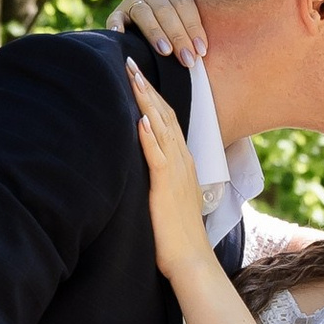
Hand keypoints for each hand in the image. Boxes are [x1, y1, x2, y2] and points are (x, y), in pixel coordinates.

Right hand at [108, 0, 208, 58]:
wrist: (149, 20)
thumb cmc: (177, 16)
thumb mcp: (189, 1)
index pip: (184, 3)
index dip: (193, 27)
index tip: (202, 50)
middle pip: (166, 11)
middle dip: (178, 36)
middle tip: (188, 59)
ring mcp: (133, 0)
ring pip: (144, 14)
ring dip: (155, 33)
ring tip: (166, 52)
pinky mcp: (117, 14)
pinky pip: (116, 19)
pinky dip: (117, 26)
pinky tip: (121, 36)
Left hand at [128, 61, 216, 287]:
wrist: (192, 260)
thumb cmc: (177, 235)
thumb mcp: (169, 197)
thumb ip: (161, 176)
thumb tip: (146, 164)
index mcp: (183, 162)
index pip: (167, 120)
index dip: (153, 96)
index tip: (137, 75)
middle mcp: (183, 161)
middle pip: (165, 115)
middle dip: (147, 88)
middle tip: (130, 62)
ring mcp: (177, 173)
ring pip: (162, 128)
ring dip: (146, 102)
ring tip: (133, 78)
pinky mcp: (167, 188)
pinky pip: (158, 157)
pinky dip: (149, 137)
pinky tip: (140, 120)